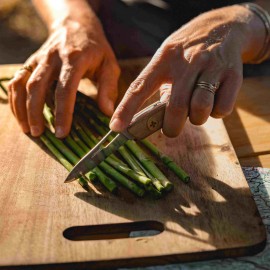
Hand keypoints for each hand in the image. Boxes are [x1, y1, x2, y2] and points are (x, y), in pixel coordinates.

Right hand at [8, 16, 119, 137]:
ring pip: (22, 83)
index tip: (61, 132)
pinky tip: (19, 113)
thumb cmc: (96, 49)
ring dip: (21, 108)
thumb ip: (109, 88)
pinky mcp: (31, 61)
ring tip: (28, 129)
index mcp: (75, 59)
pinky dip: (14, 98)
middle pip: (37, 87)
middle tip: (39, 134)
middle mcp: (53, 58)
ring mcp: (39, 59)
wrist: (76, 25)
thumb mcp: (109, 64)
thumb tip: (107, 113)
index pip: (65, 89)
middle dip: (36, 113)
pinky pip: (17, 79)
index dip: (63, 112)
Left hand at [110, 5, 263, 136]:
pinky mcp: (233, 74)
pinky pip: (223, 108)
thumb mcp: (167, 59)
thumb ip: (160, 86)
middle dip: (171, 127)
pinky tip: (214, 102)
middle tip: (171, 128)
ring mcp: (211, 67)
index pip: (139, 87)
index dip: (126, 109)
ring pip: (200, 109)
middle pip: (175, 107)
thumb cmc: (188, 51)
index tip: (116, 127)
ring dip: (196, 119)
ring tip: (195, 111)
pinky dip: (217, 113)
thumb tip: (155, 119)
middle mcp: (186, 62)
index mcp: (163, 59)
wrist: (224, 27)